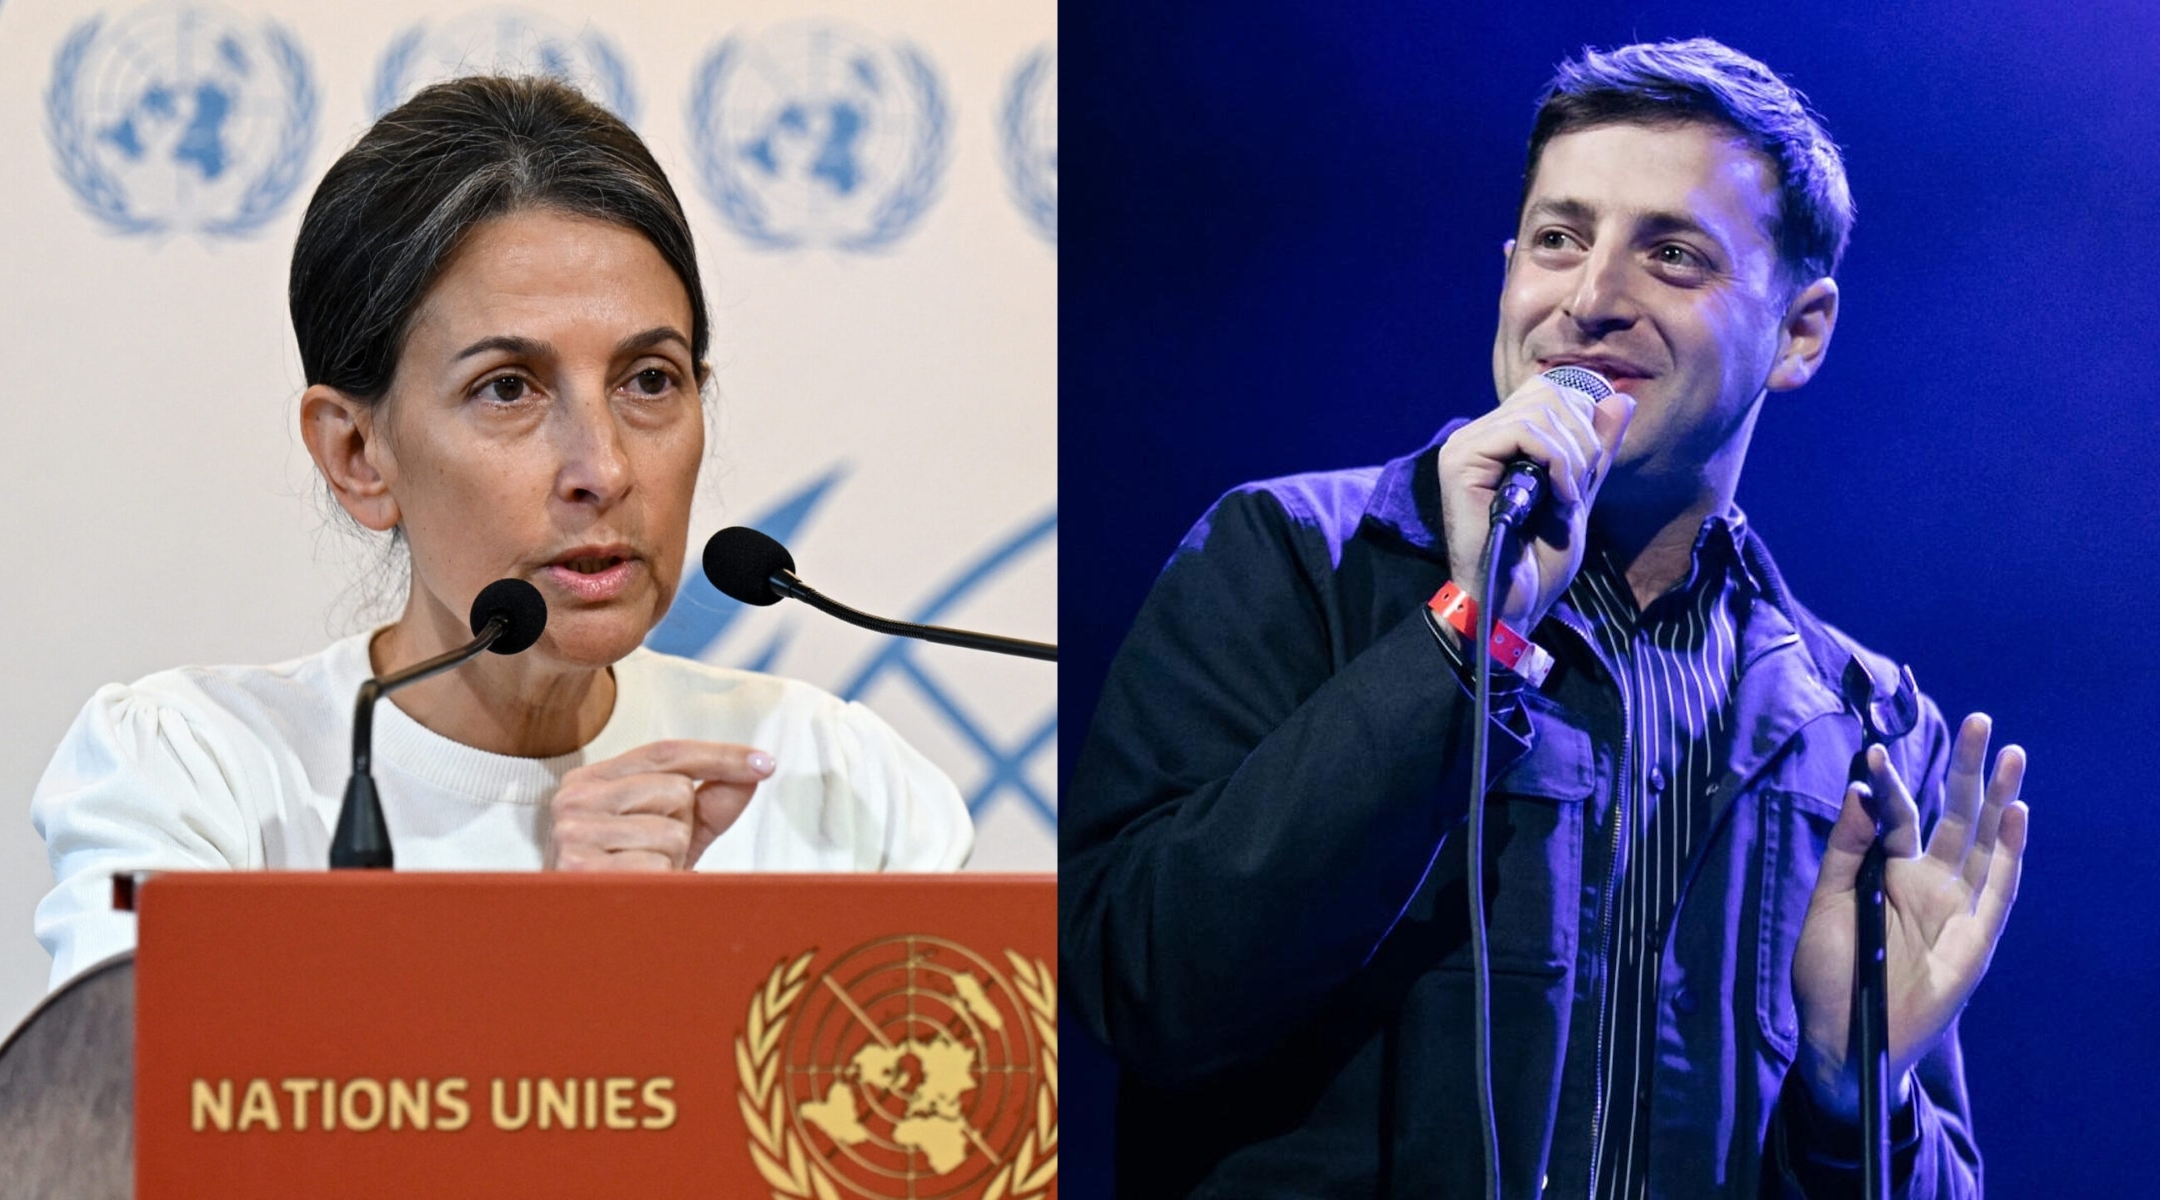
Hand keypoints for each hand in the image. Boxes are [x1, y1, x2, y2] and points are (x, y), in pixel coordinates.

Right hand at [546, 740, 775, 870]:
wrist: (584, 934)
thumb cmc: (627, 876)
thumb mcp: (671, 833)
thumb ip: (710, 802)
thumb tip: (754, 772)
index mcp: (592, 780)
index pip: (665, 753)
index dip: (719, 756)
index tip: (764, 763)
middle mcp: (574, 798)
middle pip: (675, 789)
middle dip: (681, 826)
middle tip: (650, 853)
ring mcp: (573, 832)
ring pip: (671, 831)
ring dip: (670, 859)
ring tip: (641, 873)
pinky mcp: (580, 868)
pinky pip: (657, 865)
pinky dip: (659, 883)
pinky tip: (634, 889)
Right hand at [1435, 375, 1634, 629]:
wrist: (1514, 601)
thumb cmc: (1539, 558)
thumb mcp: (1581, 492)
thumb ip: (1597, 448)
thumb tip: (1622, 399)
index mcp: (1498, 438)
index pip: (1547, 391)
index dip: (1582, 418)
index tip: (1589, 468)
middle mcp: (1476, 435)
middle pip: (1546, 393)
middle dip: (1582, 436)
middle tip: (1582, 484)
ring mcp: (1464, 446)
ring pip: (1538, 411)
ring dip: (1571, 454)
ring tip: (1570, 495)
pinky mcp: (1460, 461)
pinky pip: (1522, 433)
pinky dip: (1555, 460)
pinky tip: (1560, 495)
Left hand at [1790, 714, 2028, 1118]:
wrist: (1844, 1038)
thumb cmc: (1828, 974)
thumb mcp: (1826, 904)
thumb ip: (1847, 850)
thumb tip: (1861, 792)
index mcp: (1882, 870)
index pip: (1895, 815)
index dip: (1888, 785)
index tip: (1875, 751)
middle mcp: (1923, 881)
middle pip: (1950, 815)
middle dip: (1963, 769)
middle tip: (1976, 720)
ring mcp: (1953, 907)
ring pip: (1981, 842)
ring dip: (1996, 798)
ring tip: (2009, 752)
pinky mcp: (1976, 938)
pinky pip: (1998, 890)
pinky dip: (2008, 853)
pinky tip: (2015, 813)